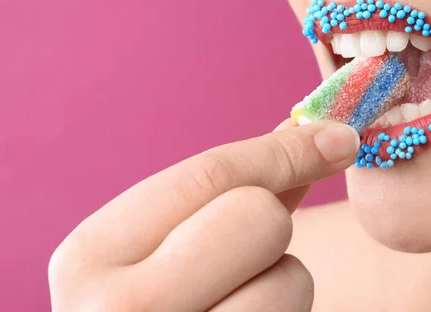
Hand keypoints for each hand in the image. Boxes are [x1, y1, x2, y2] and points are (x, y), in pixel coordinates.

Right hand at [48, 120, 358, 310]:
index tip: (337, 138)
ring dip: (279, 283)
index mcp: (92, 254)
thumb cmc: (139, 301)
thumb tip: (304, 135)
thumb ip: (222, 193)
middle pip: (260, 217)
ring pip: (291, 278)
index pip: (211, 175)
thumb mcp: (149, 245)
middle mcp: (121, 308)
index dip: (284, 150)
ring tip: (231, 302)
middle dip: (270, 224)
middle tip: (241, 252)